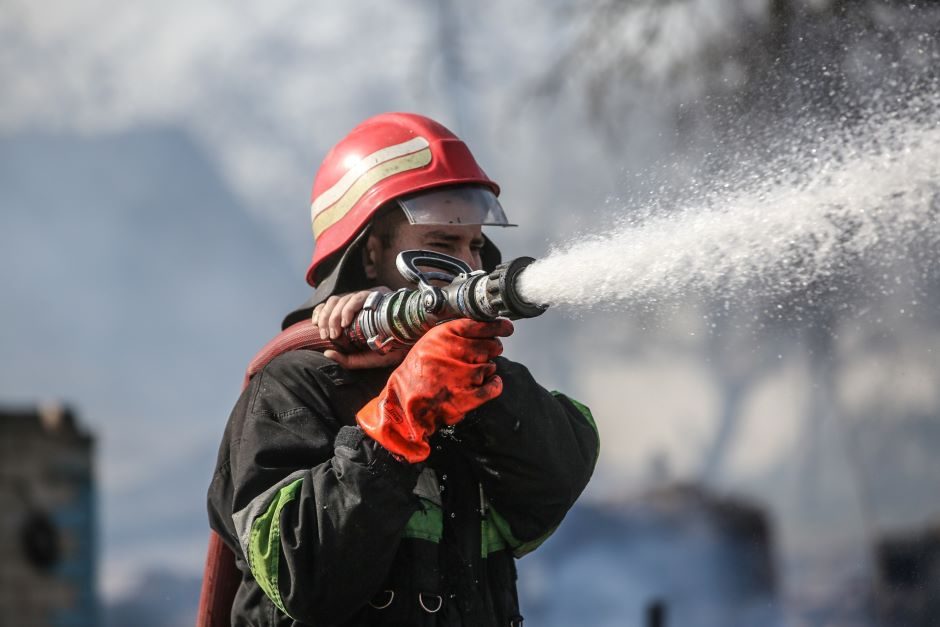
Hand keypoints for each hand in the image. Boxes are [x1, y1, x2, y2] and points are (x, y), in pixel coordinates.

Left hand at [312, 288, 406, 368]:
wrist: (412, 344)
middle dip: (326, 318)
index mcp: (354, 314)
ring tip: (336, 333)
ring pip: (342, 299)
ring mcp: (368, 300)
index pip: (330, 304)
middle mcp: (359, 305)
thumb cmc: (390, 351)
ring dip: (334, 315)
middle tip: (327, 335)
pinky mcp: (377, 298)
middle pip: (333, 301)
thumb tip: (327, 353)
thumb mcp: (366, 359)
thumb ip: (347, 360)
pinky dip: (348, 308)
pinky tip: (346, 322)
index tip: (316, 325)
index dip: (320, 311)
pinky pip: (358, 298)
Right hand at [356, 318, 513, 462]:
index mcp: (441, 336)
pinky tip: (492, 383)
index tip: (506, 328)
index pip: (477, 325)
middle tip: (484, 355)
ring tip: (473, 374)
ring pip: (489, 367)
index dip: (496, 327)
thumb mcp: (430, 344)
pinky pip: (491, 387)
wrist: (402, 402)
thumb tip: (489, 332)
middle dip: (491, 351)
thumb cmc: (417, 372)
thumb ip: (454, 336)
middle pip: (488, 346)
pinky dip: (495, 385)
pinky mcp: (463, 397)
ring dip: (487, 370)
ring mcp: (458, 375)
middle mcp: (450, 353)